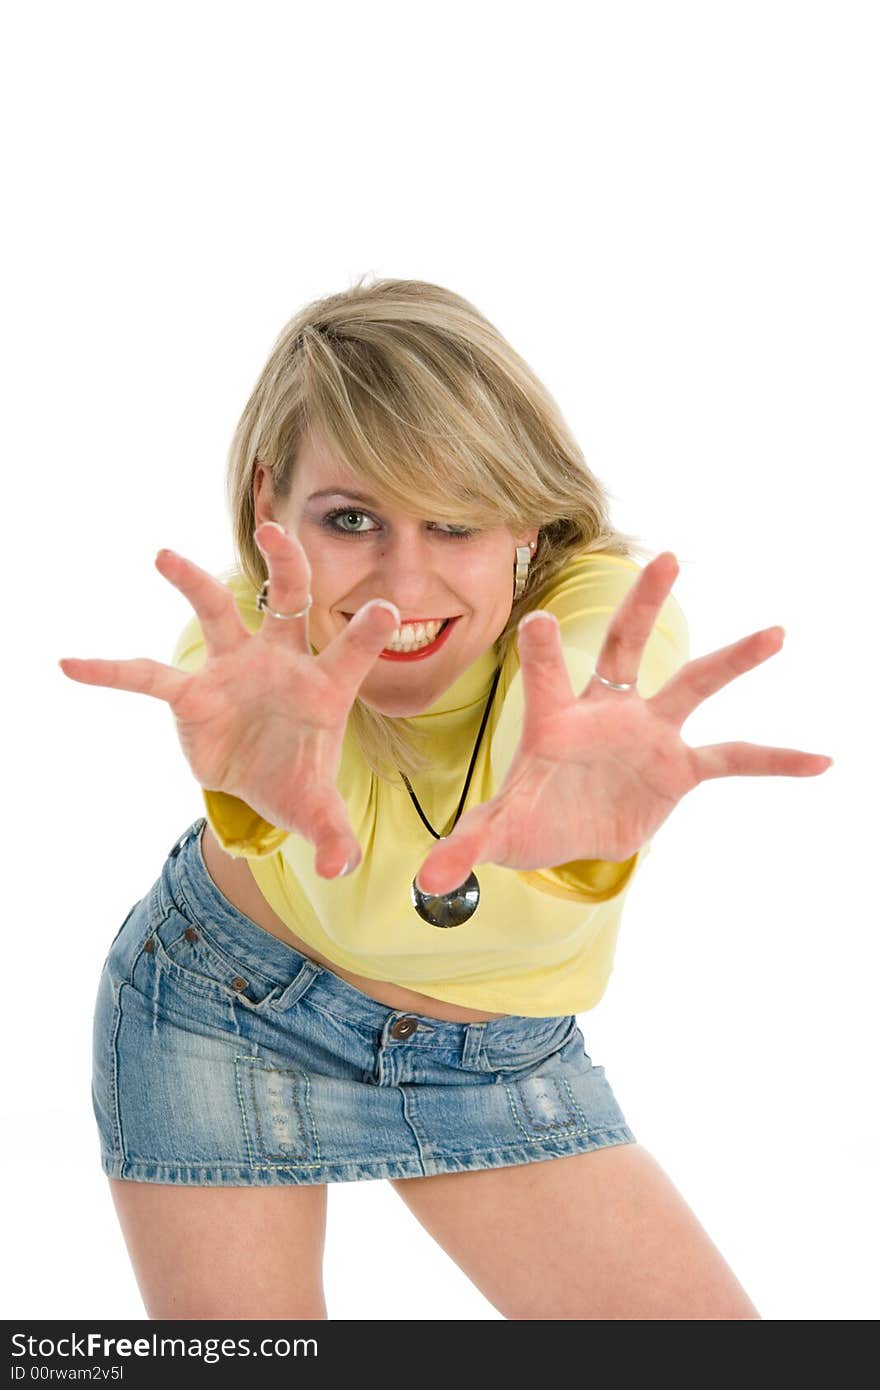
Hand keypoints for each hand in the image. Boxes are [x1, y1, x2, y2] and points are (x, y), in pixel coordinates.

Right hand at [58, 522, 401, 878]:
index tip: (385, 612)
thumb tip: (340, 867)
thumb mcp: (317, 812)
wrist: (258, 785)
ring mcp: (235, 669)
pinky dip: (111, 672)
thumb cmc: (298, 780)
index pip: (351, 652)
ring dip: (192, 581)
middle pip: (290, 599)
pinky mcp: (193, 692)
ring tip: (163, 554)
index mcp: (324, 687)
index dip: (367, 633)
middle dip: (286, 565)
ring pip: (218, 611)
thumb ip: (333, 835)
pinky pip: (149, 676)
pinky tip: (71, 664)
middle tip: (274, 530)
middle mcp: (282, 663)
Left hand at [415, 551, 832, 895]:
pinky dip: (774, 760)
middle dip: (643, 605)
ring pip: (692, 685)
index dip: (542, 653)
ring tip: (775, 631)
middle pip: (625, 647)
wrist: (569, 833)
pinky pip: (732, 756)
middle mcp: (607, 712)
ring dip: (732, 660)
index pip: (546, 678)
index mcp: (555, 721)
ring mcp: (649, 733)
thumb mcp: (498, 833)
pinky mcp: (679, 766)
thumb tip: (426, 881)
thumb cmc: (530, 815)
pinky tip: (821, 760)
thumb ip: (467, 847)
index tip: (537, 620)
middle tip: (666, 556)